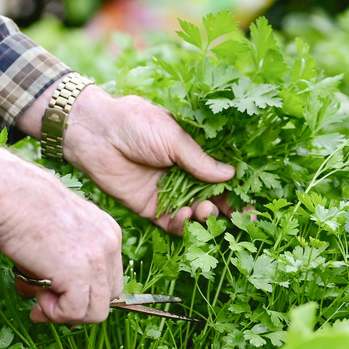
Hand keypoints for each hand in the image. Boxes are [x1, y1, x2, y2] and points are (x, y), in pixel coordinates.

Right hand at [0, 136, 122, 323]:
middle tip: (44, 300)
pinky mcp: (78, 273)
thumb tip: (46, 299)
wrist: (7, 194)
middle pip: (107, 297)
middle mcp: (109, 244)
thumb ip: (61, 263)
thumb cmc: (21, 208)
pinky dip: (55, 314)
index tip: (54, 293)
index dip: (83, 292)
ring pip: (96, 312)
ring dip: (65, 314)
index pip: (109, 279)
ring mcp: (96, 259)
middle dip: (77, 306)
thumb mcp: (54, 234)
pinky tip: (37, 300)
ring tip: (39, 300)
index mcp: (107, 231)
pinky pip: (76, 312)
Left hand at [58, 86, 235, 234]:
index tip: (252, 203)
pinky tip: (184, 217)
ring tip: (204, 211)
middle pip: (213, 199)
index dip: (237, 189)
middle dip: (227, 210)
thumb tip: (231, 175)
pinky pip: (171, 224)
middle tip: (239, 218)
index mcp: (193, 153)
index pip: (222, 175)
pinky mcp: (150, 208)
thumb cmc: (136, 123)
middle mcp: (184, 175)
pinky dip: (182, 225)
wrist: (96, 132)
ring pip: (195, 214)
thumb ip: (199, 160)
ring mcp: (168, 193)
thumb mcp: (173, 136)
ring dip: (205, 217)